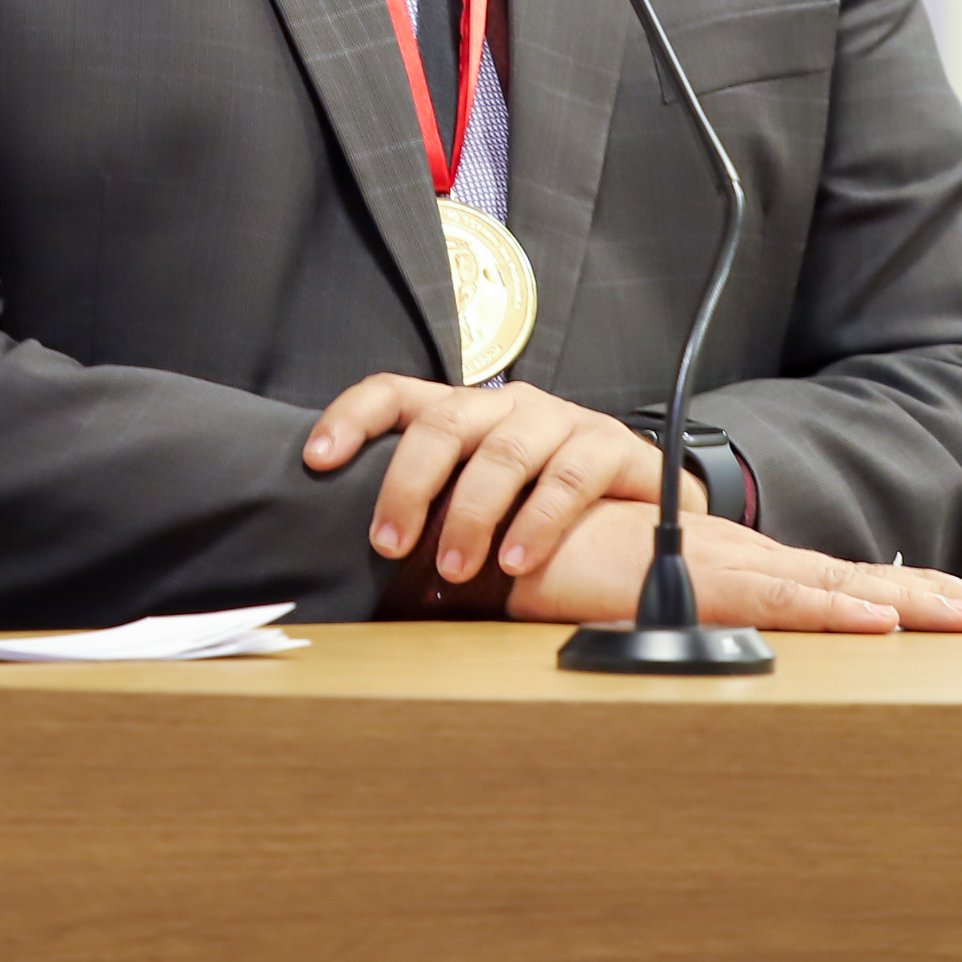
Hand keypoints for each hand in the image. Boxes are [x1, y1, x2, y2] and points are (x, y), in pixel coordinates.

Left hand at [305, 373, 702, 583]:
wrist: (644, 509)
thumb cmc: (546, 511)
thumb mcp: (481, 506)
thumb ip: (434, 518)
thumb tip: (364, 569)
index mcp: (464, 414)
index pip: (395, 393)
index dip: (352, 417)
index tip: (317, 459)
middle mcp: (507, 406)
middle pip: (445, 423)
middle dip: (409, 484)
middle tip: (388, 544)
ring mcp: (559, 421)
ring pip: (504, 452)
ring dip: (472, 513)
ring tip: (456, 568)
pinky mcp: (608, 445)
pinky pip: (568, 478)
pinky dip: (537, 523)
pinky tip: (518, 561)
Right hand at [508, 499, 961, 633]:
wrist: (514, 529)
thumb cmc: (567, 561)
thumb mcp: (639, 595)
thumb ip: (676, 614)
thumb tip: (703, 647)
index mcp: (737, 565)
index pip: (831, 579)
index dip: (894, 591)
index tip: (955, 605)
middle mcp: (746, 560)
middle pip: (852, 576)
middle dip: (929, 594)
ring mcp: (729, 568)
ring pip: (836, 586)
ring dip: (907, 600)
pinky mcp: (701, 583)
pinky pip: (781, 602)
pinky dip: (835, 610)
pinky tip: (880, 623)